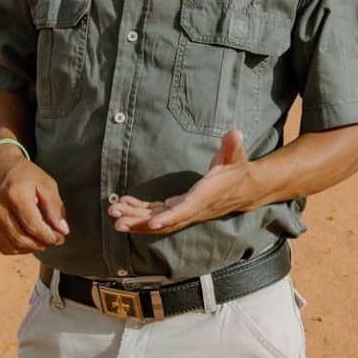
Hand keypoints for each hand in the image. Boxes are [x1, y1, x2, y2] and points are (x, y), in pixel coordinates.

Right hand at [0, 147, 68, 253]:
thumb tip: (62, 231)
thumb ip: (55, 208)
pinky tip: (29, 242)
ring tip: (43, 241)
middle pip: (22, 239)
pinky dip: (19, 249)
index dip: (49, 237)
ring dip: (31, 249)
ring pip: (12, 246)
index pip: (33, 226)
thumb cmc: (26, 175)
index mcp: (15, 193)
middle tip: (55, 240)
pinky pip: (3, 246)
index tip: (60, 237)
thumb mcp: (46, 184)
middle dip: (42, 244)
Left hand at [107, 129, 252, 234]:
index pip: (185, 210)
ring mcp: (185, 210)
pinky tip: (123, 203)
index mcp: (204, 196)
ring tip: (114, 213)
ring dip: (135, 218)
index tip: (151, 223)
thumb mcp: (236, 156)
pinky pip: (157, 213)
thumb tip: (235, 133)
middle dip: (141, 221)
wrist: (243, 189)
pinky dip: (140, 210)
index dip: (169, 217)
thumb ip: (232, 146)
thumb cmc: (236, 170)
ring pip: (158, 219)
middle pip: (164, 220)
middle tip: (117, 220)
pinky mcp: (179, 208)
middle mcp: (193, 208)